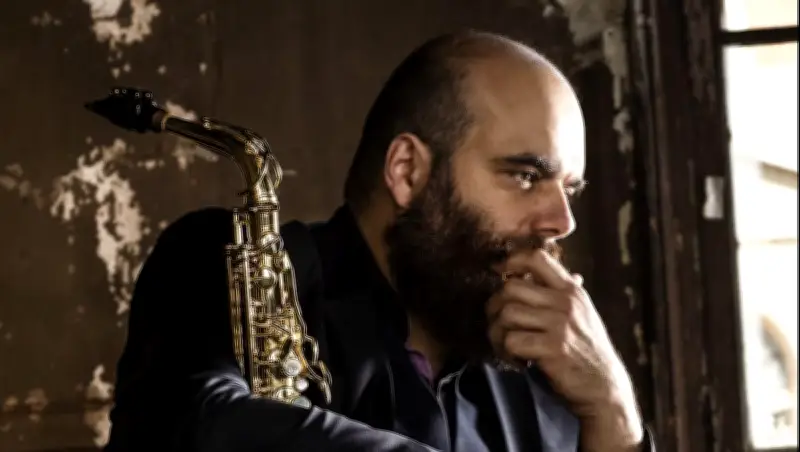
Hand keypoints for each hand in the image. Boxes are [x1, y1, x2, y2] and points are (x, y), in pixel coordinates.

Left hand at [486, 249, 642, 449]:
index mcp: (571, 290)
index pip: (537, 257)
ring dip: (497, 332)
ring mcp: (560, 324)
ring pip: (507, 313)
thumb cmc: (588, 349)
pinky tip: (516, 358)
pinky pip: (512, 340)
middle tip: (498, 324)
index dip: (511, 261)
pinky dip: (506, 351)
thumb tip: (553, 271)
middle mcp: (565, 302)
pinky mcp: (553, 348)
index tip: (499, 274)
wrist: (604, 386)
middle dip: (495, 306)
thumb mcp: (582, 313)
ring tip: (505, 345)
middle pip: (511, 287)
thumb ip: (564, 292)